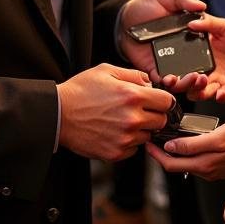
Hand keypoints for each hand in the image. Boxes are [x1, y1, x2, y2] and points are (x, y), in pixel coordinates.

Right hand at [57, 63, 174, 160]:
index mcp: (132, 96)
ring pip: (147, 136)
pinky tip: (114, 132)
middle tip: (137, 111)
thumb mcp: (106, 71)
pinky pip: (133, 149)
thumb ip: (133, 75)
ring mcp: (125, 138)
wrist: (57, 114)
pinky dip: (128, 142)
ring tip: (120, 121)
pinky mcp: (116, 152)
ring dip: (140, 129)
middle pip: (161, 121)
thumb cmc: (79, 92)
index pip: (167, 102)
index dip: (163, 100)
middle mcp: (132, 119)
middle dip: (153, 114)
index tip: (157, 101)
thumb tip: (149, 82)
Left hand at [120, 0, 207, 82]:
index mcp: (191, 35)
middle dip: (200, 77)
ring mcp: (168, 62)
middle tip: (200, 78)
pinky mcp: (154, 69)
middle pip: (196, 68)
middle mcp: (183, 51)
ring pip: (181, 78)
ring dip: (185, 83)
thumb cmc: (148, 5)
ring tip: (183, 79)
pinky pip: (161, 79)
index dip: (211, 58)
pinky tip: (167, 79)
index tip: (216, 65)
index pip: (206, 50)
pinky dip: (165, 82)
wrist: (125, 18)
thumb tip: (201, 5)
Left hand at [146, 115, 224, 180]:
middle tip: (151, 139)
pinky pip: (196, 161)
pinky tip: (184, 142)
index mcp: (204, 165)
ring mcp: (213, 170)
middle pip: (176, 165)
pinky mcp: (219, 165)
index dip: (157, 154)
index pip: (171, 164)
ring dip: (173, 153)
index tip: (147, 142)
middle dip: (161, 154)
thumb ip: (193, 144)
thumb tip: (170, 147)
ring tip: (164, 138)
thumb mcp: (218, 136)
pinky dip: (186, 153)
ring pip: (186, 164)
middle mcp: (206, 171)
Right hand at [162, 13, 224, 102]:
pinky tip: (221, 93)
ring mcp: (217, 82)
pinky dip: (221, 97)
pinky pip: (223, 98)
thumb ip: (208, 23)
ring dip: (201, 92)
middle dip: (187, 85)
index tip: (171, 75)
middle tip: (192, 76)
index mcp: (197, 59)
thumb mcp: (223, 26)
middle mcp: (204, 73)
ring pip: (202, 94)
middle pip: (188, 86)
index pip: (180, 71)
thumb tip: (192, 22)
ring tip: (206, 82)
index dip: (173, 76)